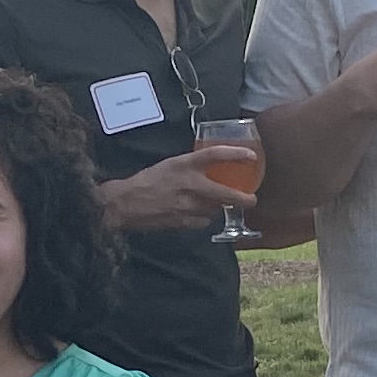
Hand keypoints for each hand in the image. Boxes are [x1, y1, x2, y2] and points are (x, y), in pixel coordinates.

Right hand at [101, 150, 241, 233]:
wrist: (125, 204)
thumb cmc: (145, 181)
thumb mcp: (169, 166)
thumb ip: (189, 168)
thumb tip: (209, 171)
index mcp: (184, 165)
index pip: (215, 155)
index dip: (236, 154)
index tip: (252, 156)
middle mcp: (189, 185)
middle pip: (225, 193)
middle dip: (242, 199)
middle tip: (251, 200)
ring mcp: (188, 206)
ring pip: (215, 210)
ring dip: (220, 208)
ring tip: (220, 205)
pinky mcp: (184, 222)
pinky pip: (203, 221)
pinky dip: (204, 218)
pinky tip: (198, 214)